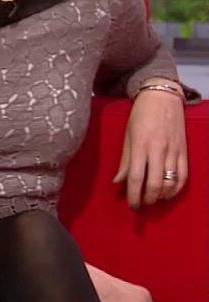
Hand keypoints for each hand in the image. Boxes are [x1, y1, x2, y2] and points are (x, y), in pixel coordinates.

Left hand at [113, 77, 187, 208]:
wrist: (162, 96)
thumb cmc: (140, 115)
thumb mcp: (128, 135)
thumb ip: (124, 160)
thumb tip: (117, 182)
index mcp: (140, 145)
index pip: (136, 177)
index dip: (133, 195)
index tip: (131, 204)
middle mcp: (158, 150)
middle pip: (154, 184)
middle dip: (147, 199)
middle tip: (141, 204)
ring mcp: (173, 151)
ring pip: (170, 183)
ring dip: (161, 196)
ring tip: (152, 199)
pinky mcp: (184, 151)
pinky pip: (183, 176)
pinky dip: (176, 189)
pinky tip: (168, 193)